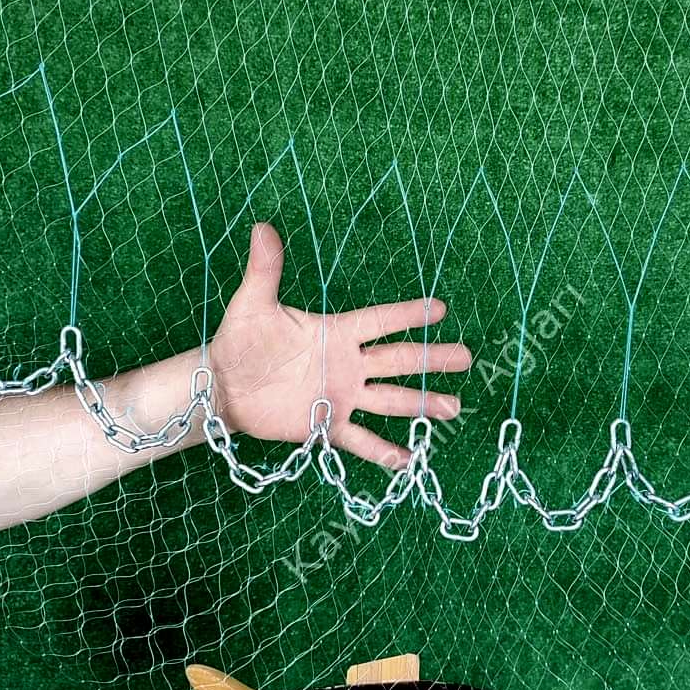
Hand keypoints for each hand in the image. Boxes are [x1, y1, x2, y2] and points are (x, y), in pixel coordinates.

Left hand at [209, 223, 470, 468]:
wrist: (224, 387)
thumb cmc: (239, 341)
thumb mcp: (253, 305)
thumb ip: (265, 271)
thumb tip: (261, 228)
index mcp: (336, 332)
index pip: (380, 321)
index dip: (409, 315)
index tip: (441, 309)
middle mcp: (347, 365)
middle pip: (398, 360)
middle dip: (432, 359)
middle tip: (466, 357)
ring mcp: (341, 396)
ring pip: (390, 400)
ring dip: (421, 403)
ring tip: (452, 408)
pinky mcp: (326, 426)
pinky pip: (360, 440)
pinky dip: (384, 452)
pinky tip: (408, 461)